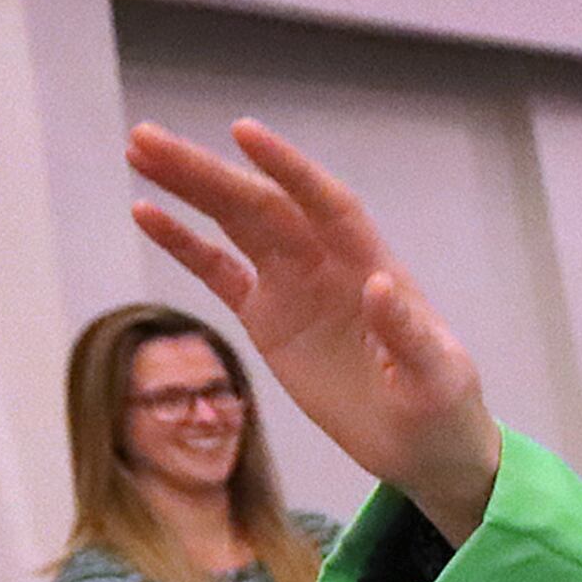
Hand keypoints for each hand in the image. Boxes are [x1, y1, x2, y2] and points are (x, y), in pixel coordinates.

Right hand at [124, 120, 504, 537]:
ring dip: (189, 189)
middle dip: (210, 173)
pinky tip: (145, 211)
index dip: (288, 169)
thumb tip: (376, 283)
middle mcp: (328, 264)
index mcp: (372, 266)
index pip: (327, 205)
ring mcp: (294, 287)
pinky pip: (218, 271)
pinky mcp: (267, 318)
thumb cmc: (442, 410)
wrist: (422, 450)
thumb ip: (408, 335)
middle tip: (149, 138)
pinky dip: (183, 244)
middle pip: (264, 205)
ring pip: (235, 225)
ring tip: (139, 151)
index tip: (244, 132)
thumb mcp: (434, 379)